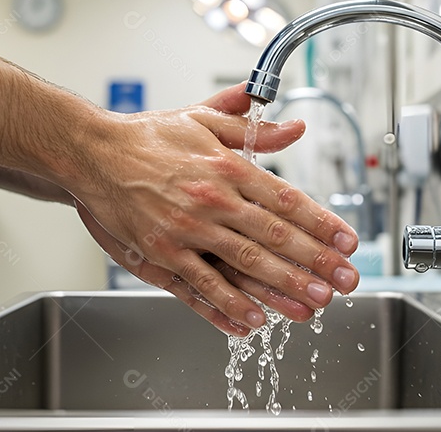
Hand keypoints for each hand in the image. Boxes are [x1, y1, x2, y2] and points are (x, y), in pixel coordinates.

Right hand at [72, 84, 359, 333]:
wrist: (93, 152)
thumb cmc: (149, 136)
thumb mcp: (204, 119)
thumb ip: (253, 128)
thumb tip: (296, 126)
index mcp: (227, 166)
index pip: (286, 199)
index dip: (322, 223)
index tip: (348, 241)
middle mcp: (212, 198)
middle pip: (275, 236)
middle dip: (316, 261)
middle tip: (346, 281)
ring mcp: (186, 229)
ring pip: (245, 264)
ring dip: (284, 286)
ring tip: (315, 303)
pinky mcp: (161, 252)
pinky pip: (201, 285)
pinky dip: (228, 305)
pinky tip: (254, 320)